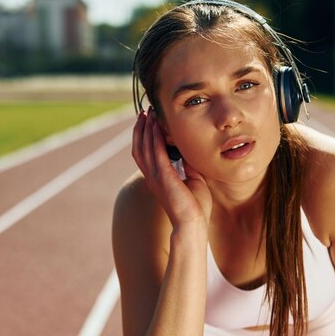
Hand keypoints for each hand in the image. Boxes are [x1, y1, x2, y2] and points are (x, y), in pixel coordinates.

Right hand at [132, 109, 211, 228]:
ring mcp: (155, 177)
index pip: (145, 152)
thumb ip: (188, 164)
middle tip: (145, 112)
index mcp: (157, 178)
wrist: (193, 223)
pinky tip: (156, 125)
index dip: (144, 136)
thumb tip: (189, 150)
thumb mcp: (193, 179)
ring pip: (144, 147)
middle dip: (141, 128)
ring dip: (145, 129)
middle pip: (139, 147)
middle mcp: (152, 176)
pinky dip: (154, 138)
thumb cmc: (195, 206)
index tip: (149, 120)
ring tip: (148, 114)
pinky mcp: (163, 177)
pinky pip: (156, 153)